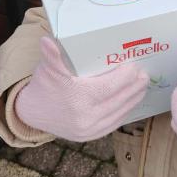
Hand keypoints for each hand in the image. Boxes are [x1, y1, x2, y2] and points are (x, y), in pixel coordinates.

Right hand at [15, 37, 148, 141]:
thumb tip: (47, 40)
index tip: (134, 66)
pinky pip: (114, 123)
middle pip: (119, 100)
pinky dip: (125, 111)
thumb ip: (52, 54)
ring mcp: (90, 129)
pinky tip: (131, 102)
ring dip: (134, 99)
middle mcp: (86, 117)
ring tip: (142, 86)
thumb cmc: (44, 86)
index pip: (110, 87)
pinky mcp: (91, 135)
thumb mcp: (48, 68)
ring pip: (120, 112)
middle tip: (144, 74)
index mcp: (78, 98)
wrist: (32, 113)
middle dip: (134, 86)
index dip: (125, 77)